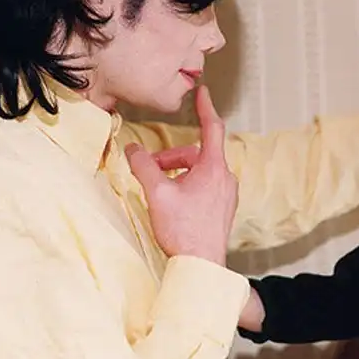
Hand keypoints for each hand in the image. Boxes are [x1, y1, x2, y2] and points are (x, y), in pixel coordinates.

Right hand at [125, 85, 236, 265]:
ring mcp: (227, 194)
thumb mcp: (157, 193)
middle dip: (171, 157)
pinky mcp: (224, 208)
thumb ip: (144, 166)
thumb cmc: (183, 231)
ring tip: (160, 189)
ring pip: (200, 171)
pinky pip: (206, 186)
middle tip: (150, 169)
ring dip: (178, 173)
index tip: (202, 92)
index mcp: (213, 168)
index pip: (212, 128)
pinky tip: (174, 203)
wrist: (203, 265)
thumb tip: (132, 150)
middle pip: (197, 154)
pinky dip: (188, 185)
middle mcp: (226, 178)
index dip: (205, 107)